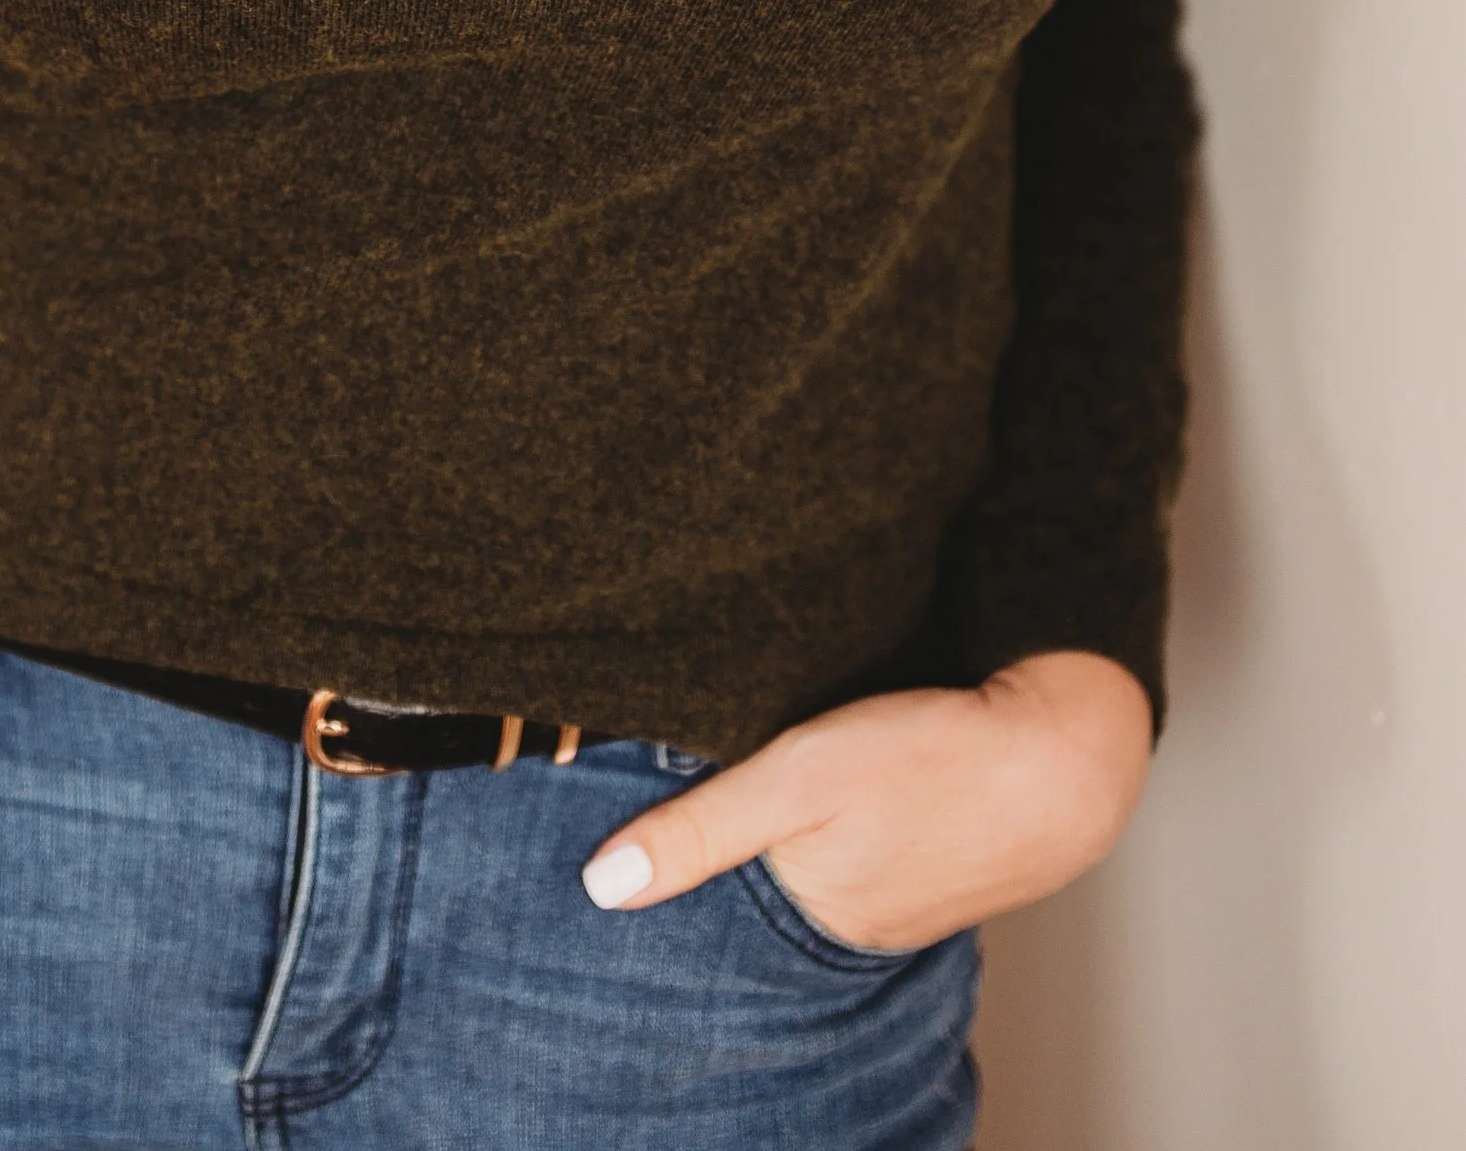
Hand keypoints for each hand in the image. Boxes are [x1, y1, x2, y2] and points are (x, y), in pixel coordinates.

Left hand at [580, 653, 1151, 952]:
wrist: (1068, 750)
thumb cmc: (930, 758)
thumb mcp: (797, 780)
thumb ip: (700, 828)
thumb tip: (601, 887)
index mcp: (819, 911)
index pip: (726, 884)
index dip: (691, 839)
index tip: (660, 801)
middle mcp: (863, 918)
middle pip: (779, 871)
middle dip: (753, 832)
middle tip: (743, 767)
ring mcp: (913, 891)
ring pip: (830, 854)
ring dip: (812, 820)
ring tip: (805, 768)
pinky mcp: (950, 852)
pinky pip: (883, 838)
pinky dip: (864, 812)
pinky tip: (869, 778)